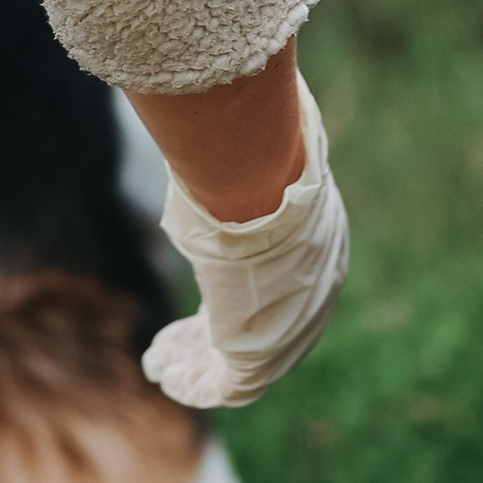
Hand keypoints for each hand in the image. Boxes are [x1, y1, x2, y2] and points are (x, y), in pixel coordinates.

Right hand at [137, 72, 349, 409]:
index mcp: (321, 249)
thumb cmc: (258, 161)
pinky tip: (162, 368)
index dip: (246, 294)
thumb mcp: (259, 154)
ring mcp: (291, 329)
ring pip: (242, 363)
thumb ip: (251, 149)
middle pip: (265, 330)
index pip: (287, 284)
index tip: (213, 296)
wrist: (264, 187)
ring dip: (199, 363)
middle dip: (219, 338)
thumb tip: (239, 98)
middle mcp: (313, 294)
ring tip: (164, 363)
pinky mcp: (261, 355)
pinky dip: (192, 379)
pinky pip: (225, 383)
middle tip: (182, 342)